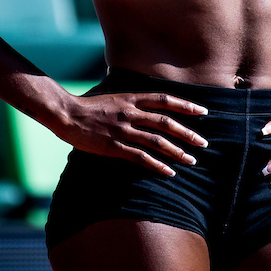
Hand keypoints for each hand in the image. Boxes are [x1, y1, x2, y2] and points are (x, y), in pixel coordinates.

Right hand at [54, 91, 209, 176]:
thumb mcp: (114, 98)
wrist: (66, 114)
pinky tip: (169, 172)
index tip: (203, 111)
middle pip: (166, 122)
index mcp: (131, 98)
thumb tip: (148, 104)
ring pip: (157, 141)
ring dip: (177, 152)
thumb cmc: (89, 106)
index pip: (165, 100)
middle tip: (204, 142)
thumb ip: (131, 102)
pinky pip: (140, 157)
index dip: (185, 105)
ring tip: (191, 160)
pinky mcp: (114, 146)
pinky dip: (157, 165)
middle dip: (188, 133)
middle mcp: (130, 113)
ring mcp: (122, 130)